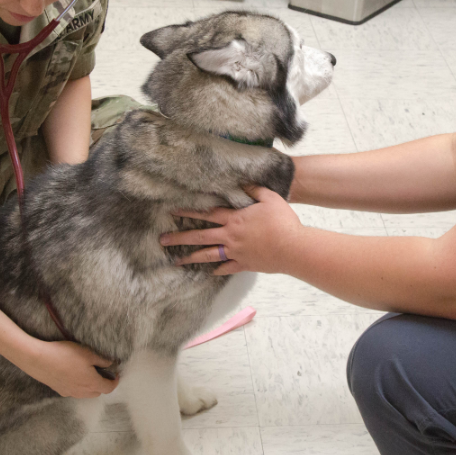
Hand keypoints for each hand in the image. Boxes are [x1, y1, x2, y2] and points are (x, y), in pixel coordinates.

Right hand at [19, 339, 119, 397]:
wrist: (39, 360)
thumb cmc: (66, 355)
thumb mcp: (88, 353)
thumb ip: (102, 360)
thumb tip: (111, 364)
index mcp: (92, 383)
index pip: (109, 388)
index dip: (115, 381)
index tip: (116, 373)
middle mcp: (81, 392)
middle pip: (97, 392)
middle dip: (103, 384)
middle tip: (103, 371)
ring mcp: (69, 393)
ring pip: (85, 394)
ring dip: (91, 386)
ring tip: (88, 372)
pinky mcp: (59, 390)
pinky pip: (74, 391)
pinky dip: (79, 386)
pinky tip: (74, 374)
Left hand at [161, 186, 304, 275]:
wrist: (292, 247)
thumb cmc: (282, 221)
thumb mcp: (270, 198)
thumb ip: (254, 190)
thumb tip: (243, 182)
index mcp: (234, 219)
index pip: (207, 213)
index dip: (189, 211)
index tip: (172, 211)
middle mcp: (230, 236)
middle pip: (200, 236)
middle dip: (180, 237)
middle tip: (163, 240)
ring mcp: (236, 252)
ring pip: (209, 255)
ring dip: (192, 257)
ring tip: (177, 260)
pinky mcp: (245, 264)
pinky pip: (227, 268)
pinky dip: (218, 270)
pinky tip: (211, 272)